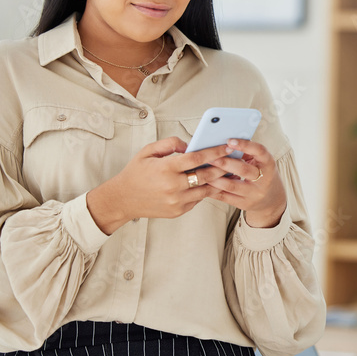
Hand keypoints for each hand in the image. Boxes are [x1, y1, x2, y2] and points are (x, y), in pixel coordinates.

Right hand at [86, 136, 233, 233]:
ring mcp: (177, 201)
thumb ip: (170, 144)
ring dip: (217, 181)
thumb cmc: (136, 173)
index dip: (215, 152)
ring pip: (205, 190)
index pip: (197, 158)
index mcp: (166, 168)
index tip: (227, 147)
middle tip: (233, 159)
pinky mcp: (178, 211)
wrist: (123, 199)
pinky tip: (210, 183)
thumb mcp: (148, 151)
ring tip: (227, 172)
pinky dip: (204, 190)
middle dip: (222, 166)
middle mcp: (173, 186)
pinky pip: (197, 199)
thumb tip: (190, 145)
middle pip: (206, 175)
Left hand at [205, 138, 286, 227]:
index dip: (245, 145)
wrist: (272, 199)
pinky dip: (213, 189)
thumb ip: (246, 152)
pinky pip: (226, 197)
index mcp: (268, 164)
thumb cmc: (262, 174)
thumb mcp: (260, 162)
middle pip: (243, 170)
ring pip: (231, 185)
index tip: (229, 141)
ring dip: (215, 177)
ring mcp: (254, 194)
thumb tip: (223, 143)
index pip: (259, 151)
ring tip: (202, 170)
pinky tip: (204, 183)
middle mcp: (264, 179)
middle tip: (209, 157)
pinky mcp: (245, 204)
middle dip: (224, 162)